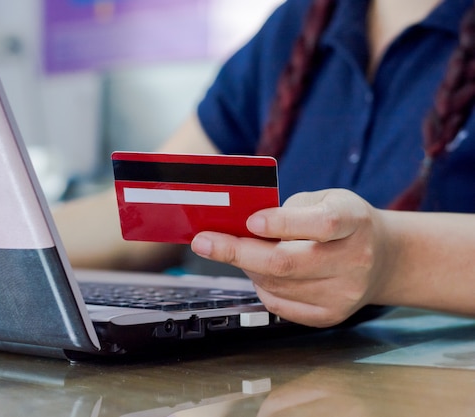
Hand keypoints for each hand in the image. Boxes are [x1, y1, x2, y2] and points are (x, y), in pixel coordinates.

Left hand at [191, 189, 390, 326]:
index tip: (250, 220)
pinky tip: (261, 272)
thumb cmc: (343, 221)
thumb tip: (238, 226)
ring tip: (240, 251)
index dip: (283, 223)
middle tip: (204, 242)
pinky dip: (262, 286)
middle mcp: (355, 261)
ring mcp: (344, 294)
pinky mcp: (331, 316)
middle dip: (237, 252)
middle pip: (287, 263)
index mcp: (354, 222)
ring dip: (247, 267)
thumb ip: (286, 209)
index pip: (322, 223)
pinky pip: (279, 305)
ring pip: (276, 285)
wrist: (382, 258)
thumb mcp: (323, 199)